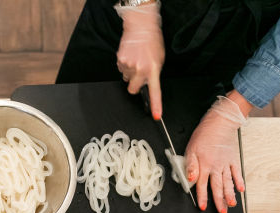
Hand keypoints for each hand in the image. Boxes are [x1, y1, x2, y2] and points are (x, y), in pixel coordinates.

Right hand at [115, 2, 164, 118]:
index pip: (155, 91)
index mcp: (153, 69)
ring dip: (130, 73)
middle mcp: (140, 69)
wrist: (141, 28)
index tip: (156, 116)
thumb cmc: (151, 43)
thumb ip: (153, 74)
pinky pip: (121, 70)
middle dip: (135, 85)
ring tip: (135, 60)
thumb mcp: (158, 60)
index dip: (155, 105)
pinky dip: (125, 66)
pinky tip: (130, 57)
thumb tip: (147, 85)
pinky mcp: (120, 62)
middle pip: (133, 90)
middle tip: (139, 74)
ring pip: (126, 79)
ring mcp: (129, 66)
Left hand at [185, 95, 248, 212]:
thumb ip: (190, 166)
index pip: (202, 185)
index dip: (202, 197)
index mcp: (204, 166)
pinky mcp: (233, 159)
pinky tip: (241, 190)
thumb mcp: (191, 150)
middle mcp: (216, 167)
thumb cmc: (204, 135)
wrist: (220, 123)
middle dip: (219, 201)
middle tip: (222, 212)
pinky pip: (237, 172)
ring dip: (230, 195)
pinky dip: (239, 181)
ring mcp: (226, 164)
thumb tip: (190, 179)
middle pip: (217, 187)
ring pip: (228, 182)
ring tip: (232, 204)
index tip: (203, 206)